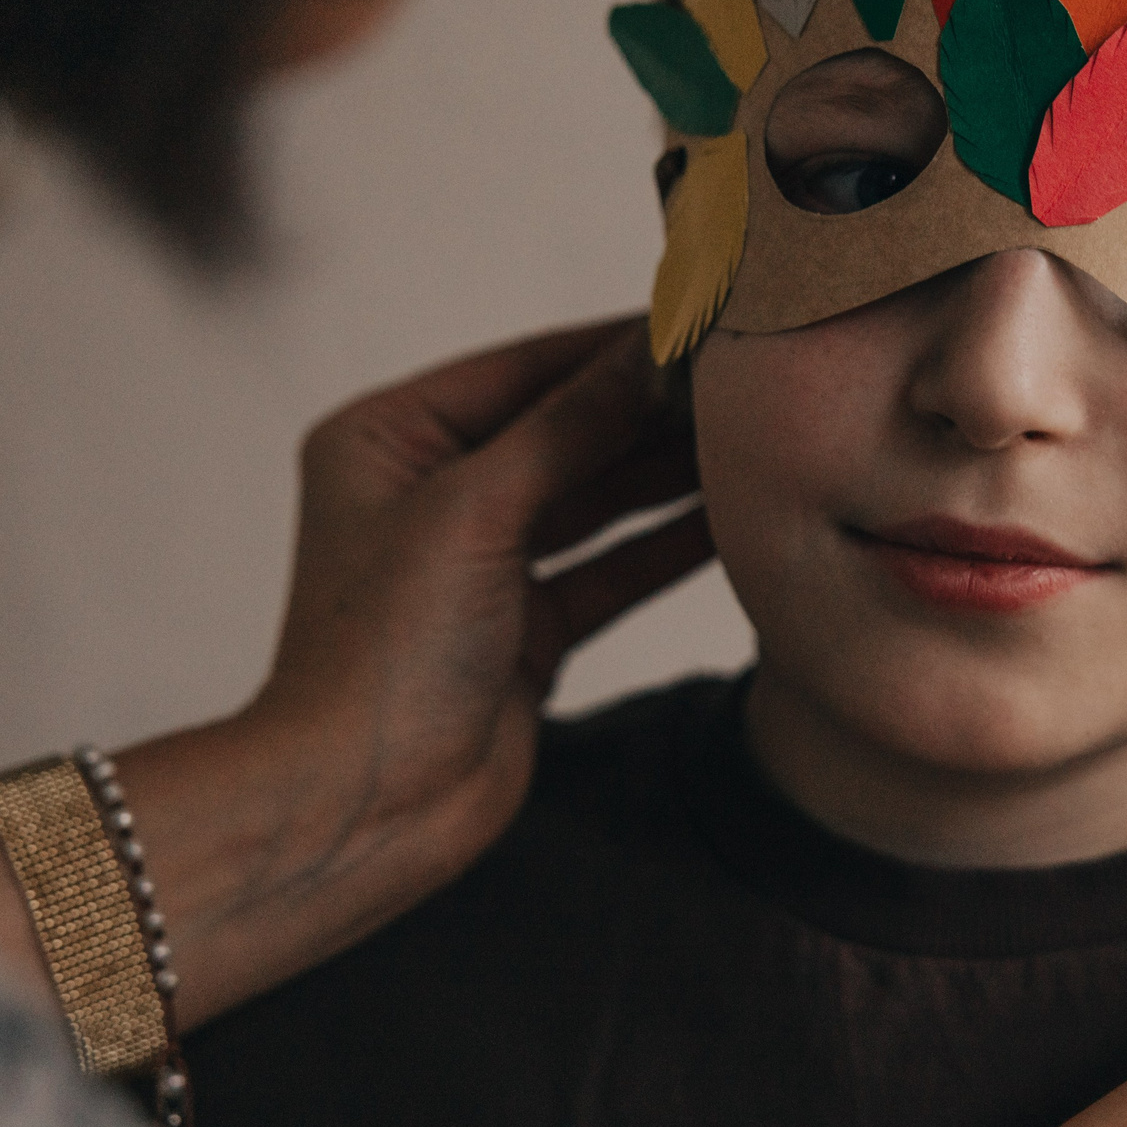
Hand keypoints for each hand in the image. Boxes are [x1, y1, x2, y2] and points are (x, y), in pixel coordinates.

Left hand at [0, 316, 715, 1027]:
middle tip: (751, 380)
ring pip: (597, 499)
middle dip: (653, 410)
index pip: (525, 367)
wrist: (366, 807)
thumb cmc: (383, 652)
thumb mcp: (476, 510)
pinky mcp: (528, 627)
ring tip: (761, 441)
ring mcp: (484, 562)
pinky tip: (734, 518)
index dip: (615, 347)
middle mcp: (433, 491)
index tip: (705, 319)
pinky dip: (668, 545)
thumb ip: (569, 427)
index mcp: (390, 437)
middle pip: (568, 430)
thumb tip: (651, 352)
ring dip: (671, 474)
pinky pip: (612, 567)